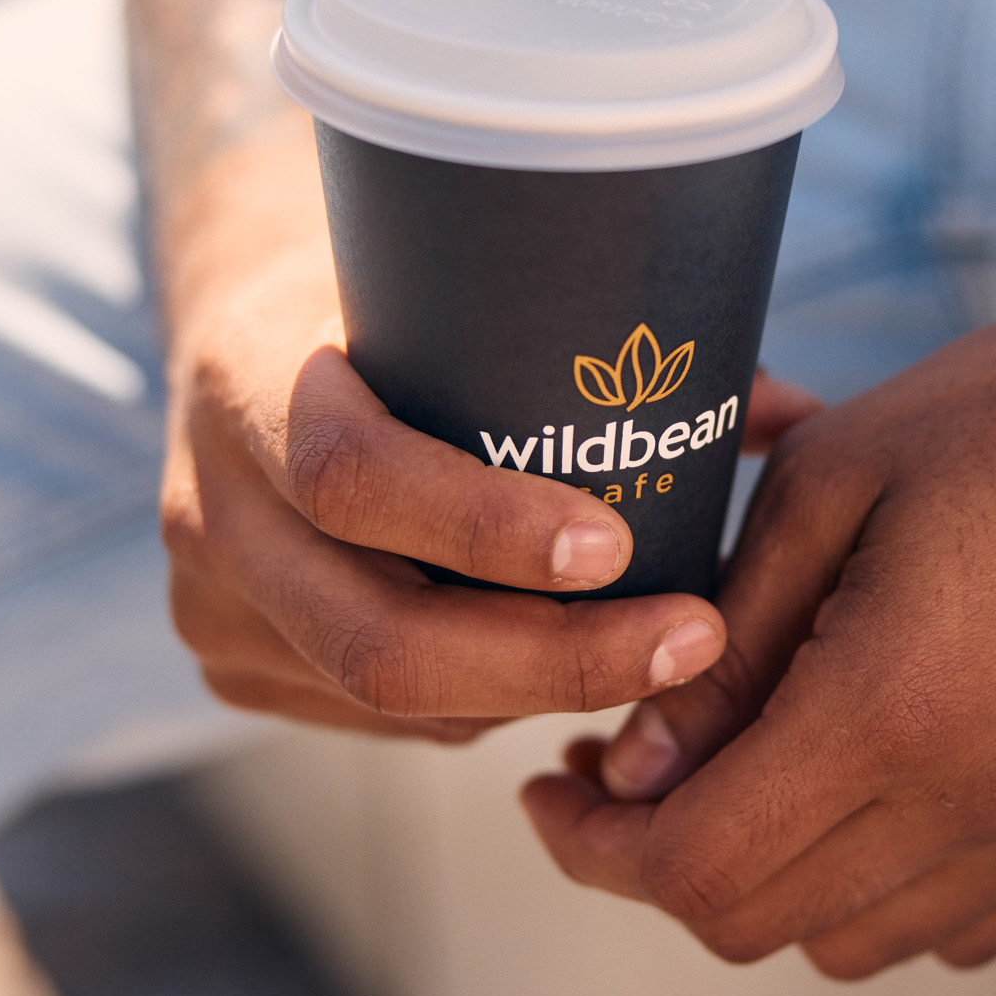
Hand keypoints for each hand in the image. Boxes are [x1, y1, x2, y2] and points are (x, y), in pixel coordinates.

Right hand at [154, 50, 821, 737]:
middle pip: (380, 640)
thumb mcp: (452, 274)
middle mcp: (210, 504)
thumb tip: (784, 409)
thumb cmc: (382, 293)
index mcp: (248, 376)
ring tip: (660, 660)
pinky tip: (560, 670)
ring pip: (390, 698)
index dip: (488, 528)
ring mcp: (211, 602)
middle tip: (692, 641)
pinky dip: (481, 705)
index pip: (351, 478)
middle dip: (556, 661)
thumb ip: (603, 334)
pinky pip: (377, 720)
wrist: (236, 330)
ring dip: (536, 695)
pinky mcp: (231, 664)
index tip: (617, 543)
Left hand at [521, 226, 995, 973]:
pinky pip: (953, 931)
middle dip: (660, 862)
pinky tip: (858, 787)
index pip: (697, 868)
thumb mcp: (824, 487)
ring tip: (737, 773)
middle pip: (758, 923)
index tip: (550, 786)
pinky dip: (875, 889)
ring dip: (767, 880)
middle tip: (622, 771)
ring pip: (849, 943)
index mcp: (893, 713)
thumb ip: (720, 646)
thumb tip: (635, 769)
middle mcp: (980, 809)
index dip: (593, 849)